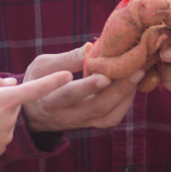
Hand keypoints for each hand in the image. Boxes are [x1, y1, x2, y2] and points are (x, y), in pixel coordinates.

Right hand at [0, 72, 72, 170]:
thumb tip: (11, 84)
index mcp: (3, 100)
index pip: (35, 89)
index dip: (53, 81)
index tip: (69, 76)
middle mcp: (9, 120)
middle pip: (13, 105)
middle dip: (1, 103)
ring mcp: (5, 137)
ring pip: (6, 121)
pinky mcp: (0, 150)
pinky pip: (0, 136)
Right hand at [19, 45, 144, 132]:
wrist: (33, 113)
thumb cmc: (38, 81)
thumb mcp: (42, 66)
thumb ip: (65, 59)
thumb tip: (90, 47)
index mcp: (48, 100)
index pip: (67, 95)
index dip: (86, 87)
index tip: (104, 75)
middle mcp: (65, 115)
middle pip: (94, 107)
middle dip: (117, 90)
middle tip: (135, 71)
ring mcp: (80, 122)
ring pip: (106, 116)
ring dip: (125, 96)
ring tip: (137, 75)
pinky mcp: (90, 124)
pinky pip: (111, 119)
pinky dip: (124, 103)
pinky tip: (131, 86)